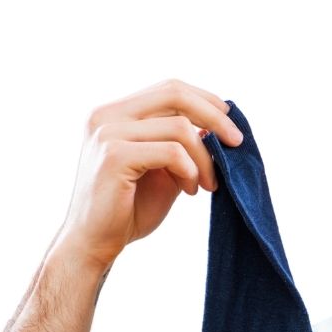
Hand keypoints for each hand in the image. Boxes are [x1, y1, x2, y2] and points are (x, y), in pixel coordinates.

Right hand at [57, 78, 245, 269]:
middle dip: (214, 117)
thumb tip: (219, 126)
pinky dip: (190, 171)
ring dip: (205, 158)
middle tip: (236, 143)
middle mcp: (106, 115)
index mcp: (115, 113)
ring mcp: (107, 133)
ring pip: (180, 128)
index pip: (169, 89)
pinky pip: (171, 152)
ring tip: (207, 184)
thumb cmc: (129, 208)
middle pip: (175, 94)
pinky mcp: (114, 156)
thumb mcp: (163, 168)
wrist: (95, 243)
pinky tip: (191, 191)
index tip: (230, 125)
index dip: (206, 101)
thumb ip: (182, 144)